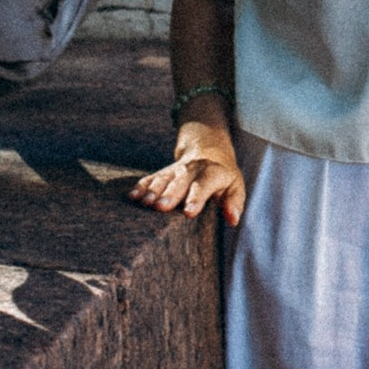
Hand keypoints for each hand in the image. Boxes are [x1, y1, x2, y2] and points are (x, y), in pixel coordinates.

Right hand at [128, 123, 244, 225]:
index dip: (197, 197)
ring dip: (153, 190)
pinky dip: (141, 186)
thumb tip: (232, 219)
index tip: (189, 212)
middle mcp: (192, 169)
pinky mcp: (164, 173)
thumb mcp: (235, 185)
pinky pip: (151, 178)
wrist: (207, 149)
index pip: (204, 184)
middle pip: (180, 181)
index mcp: (212, 172)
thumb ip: (234, 202)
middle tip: (160, 207)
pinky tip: (133, 196)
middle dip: (170, 194)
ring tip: (145, 202)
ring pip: (163, 179)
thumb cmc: (223, 176)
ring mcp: (176, 170)